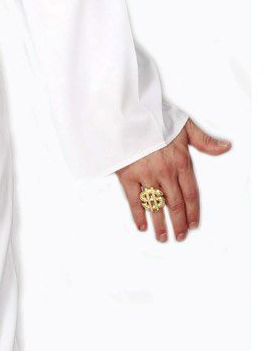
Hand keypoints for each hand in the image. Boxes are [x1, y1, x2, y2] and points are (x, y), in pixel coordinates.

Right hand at [116, 118, 230, 242]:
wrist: (126, 113)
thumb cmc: (154, 117)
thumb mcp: (185, 125)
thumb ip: (205, 141)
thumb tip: (225, 147)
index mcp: (180, 162)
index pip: (191, 194)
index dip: (193, 212)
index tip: (193, 224)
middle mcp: (165, 172)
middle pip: (175, 204)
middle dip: (178, 223)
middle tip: (179, 236)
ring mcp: (146, 175)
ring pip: (156, 206)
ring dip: (160, 224)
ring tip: (162, 236)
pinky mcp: (128, 176)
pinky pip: (134, 201)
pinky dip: (138, 215)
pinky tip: (142, 226)